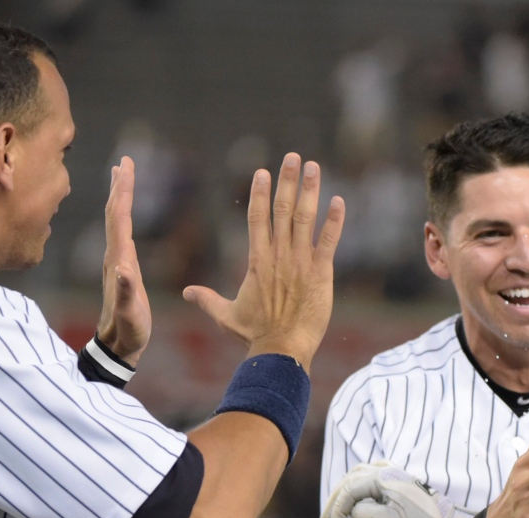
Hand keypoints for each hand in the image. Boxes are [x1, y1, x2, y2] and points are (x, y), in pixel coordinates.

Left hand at [96, 157, 150, 366]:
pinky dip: (123, 214)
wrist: (116, 345)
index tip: (127, 166)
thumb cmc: (128, 330)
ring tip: (122, 176)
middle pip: (115, 213)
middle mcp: (114, 255)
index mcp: (118, 260)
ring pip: (116, 220)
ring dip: (120, 196)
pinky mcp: (120, 266)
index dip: (124, 191)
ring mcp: (115, 260)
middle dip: (121, 185)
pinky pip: (121, 232)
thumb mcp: (130, 313)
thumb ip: (127, 292)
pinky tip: (125, 213)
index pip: (121, 218)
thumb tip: (124, 268)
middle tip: (125, 161)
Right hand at [183, 153, 344, 371]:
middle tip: (293, 156)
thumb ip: (207, 299)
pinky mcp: (320, 273)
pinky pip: (329, 241)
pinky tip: (340, 201)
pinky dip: (335, 221)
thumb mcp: (226, 316)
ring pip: (305, 218)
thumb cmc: (254, 335)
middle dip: (287, 180)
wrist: (281, 350)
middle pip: (282, 209)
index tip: (263, 171)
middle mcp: (278, 255)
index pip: (257, 218)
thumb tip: (187, 292)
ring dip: (309, 190)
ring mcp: (300, 262)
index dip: (260, 192)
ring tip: (313, 166)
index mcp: (257, 260)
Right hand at [320, 461, 474, 517]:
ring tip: (336, 510)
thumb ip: (362, 513)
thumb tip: (352, 509)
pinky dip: (357, 484)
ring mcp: (394, 471)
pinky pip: (371, 473)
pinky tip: (355, 493)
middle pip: (350, 479)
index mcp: (383, 477)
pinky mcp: (399, 478)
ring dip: (344, 491)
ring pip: (359, 473)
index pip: (349, 490)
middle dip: (335, 501)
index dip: (337, 512)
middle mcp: (387, 469)